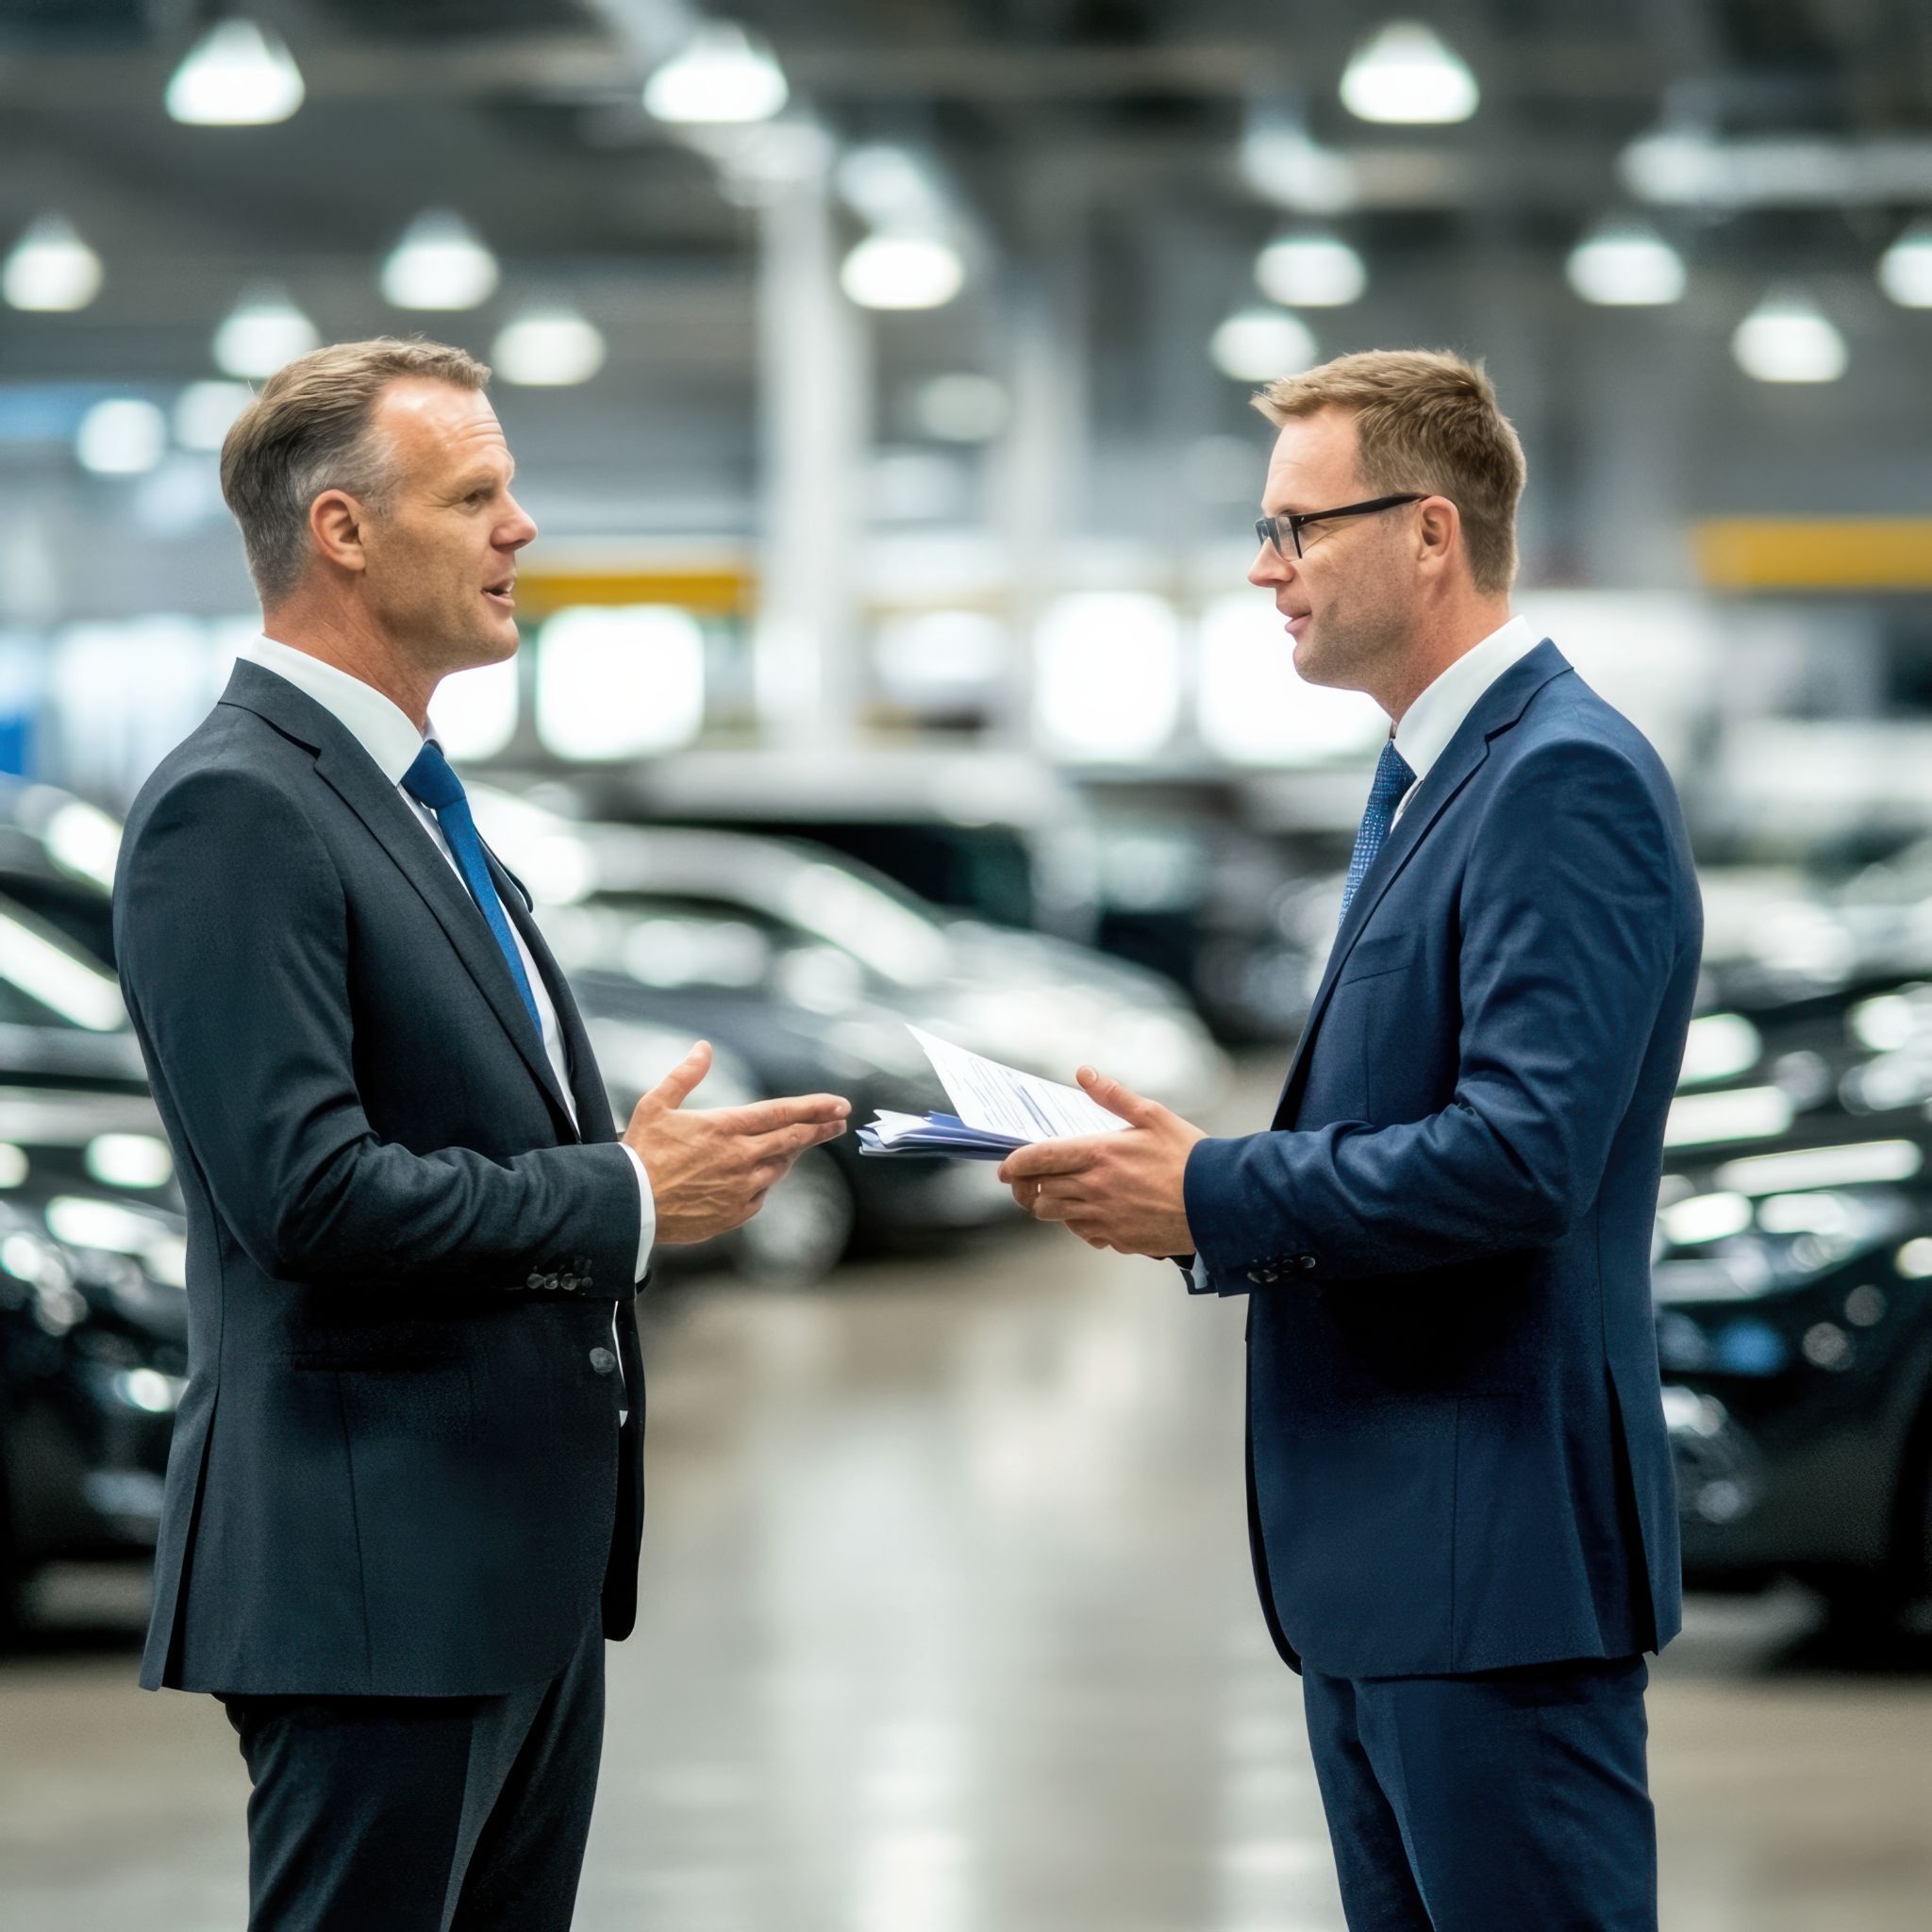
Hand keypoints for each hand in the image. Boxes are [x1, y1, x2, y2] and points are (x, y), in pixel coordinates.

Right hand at [624, 1042, 849, 1243]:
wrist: (629, 1207)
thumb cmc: (640, 1155)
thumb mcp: (656, 1105)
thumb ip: (685, 1075)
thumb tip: (703, 1048)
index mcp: (726, 1127)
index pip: (782, 1113)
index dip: (815, 1108)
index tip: (839, 1104)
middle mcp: (741, 1157)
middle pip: (792, 1140)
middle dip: (820, 1129)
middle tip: (839, 1123)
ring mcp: (741, 1188)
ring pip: (778, 1168)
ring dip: (789, 1155)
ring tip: (794, 1147)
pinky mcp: (735, 1213)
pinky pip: (760, 1196)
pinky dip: (762, 1183)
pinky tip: (757, 1178)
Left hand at [997, 1067, 1204, 1256]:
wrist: (1220, 1201)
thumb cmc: (1189, 1156)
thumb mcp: (1153, 1115)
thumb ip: (1113, 1095)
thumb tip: (1084, 1073)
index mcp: (1099, 1154)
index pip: (1038, 1159)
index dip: (1014, 1163)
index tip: (1005, 1167)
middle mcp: (1095, 1189)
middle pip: (1039, 1193)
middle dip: (1025, 1186)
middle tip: (1025, 1180)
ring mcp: (1104, 1218)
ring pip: (1055, 1216)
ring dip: (1048, 1204)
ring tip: (1056, 1193)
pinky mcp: (1118, 1239)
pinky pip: (1083, 1233)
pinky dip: (1079, 1223)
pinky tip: (1092, 1210)